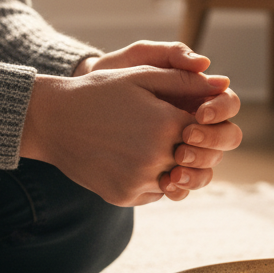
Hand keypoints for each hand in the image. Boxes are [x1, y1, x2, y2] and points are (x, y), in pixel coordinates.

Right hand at [20, 64, 239, 205]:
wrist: (53, 120)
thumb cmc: (99, 91)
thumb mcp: (141, 75)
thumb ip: (183, 79)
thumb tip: (220, 83)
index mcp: (167, 124)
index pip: (205, 131)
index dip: (199, 123)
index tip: (183, 116)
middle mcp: (157, 157)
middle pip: (194, 159)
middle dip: (189, 147)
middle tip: (167, 134)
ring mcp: (140, 181)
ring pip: (176, 179)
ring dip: (171, 166)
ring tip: (149, 147)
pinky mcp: (125, 197)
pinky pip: (154, 193)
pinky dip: (151, 180)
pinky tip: (132, 160)